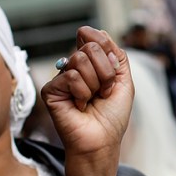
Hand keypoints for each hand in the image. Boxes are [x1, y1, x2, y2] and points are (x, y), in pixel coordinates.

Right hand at [40, 27, 132, 169]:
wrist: (102, 142)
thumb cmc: (112, 117)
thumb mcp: (124, 83)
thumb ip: (117, 57)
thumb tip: (100, 34)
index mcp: (91, 64)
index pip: (94, 38)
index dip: (106, 48)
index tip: (112, 72)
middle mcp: (74, 68)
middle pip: (90, 48)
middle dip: (106, 72)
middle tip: (104, 92)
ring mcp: (61, 78)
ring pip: (79, 60)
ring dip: (95, 84)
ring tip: (92, 100)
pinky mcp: (50, 90)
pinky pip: (70, 77)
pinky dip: (82, 93)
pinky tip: (80, 106)